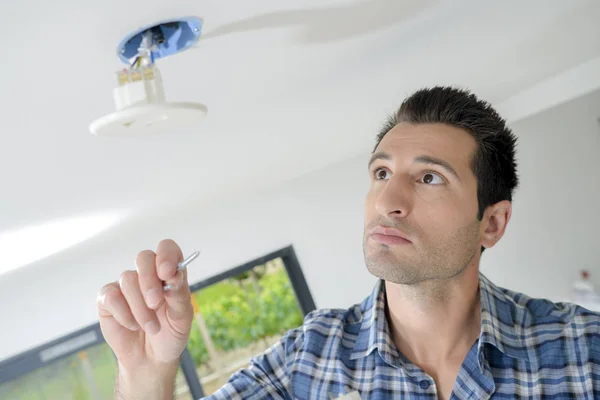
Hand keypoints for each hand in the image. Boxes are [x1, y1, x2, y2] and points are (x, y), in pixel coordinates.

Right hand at [97, 239, 193, 396]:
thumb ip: (179, 295)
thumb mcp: (182, 317)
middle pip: (143, 257)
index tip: (167, 273)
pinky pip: (111, 296)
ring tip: (152, 327)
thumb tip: (173, 275)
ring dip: (141, 307)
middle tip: (156, 303)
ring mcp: (126, 285)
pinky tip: (132, 325)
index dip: (166, 255)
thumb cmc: (171, 334)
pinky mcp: (108, 299)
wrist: (151, 359)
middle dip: (149, 280)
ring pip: (128, 279)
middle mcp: (147, 274)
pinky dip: (124, 314)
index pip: (167, 248)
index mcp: (169, 273)